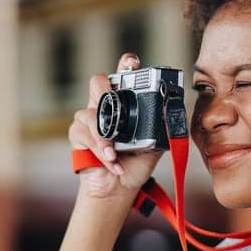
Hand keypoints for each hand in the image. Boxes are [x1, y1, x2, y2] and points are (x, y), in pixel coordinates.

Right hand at [72, 51, 164, 200]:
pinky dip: (101, 150)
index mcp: (124, 103)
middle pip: (98, 82)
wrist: (119, 188)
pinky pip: (86, 134)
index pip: (123, 76)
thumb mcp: (155, 144)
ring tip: (115, 153)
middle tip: (112, 102)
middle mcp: (104, 106)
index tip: (132, 62)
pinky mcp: (78, 134)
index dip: (125, 64)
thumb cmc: (135, 163)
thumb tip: (172, 111)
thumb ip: (161, 127)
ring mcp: (88, 118)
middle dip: (104, 90)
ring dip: (104, 136)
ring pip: (91, 113)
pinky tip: (111, 161)